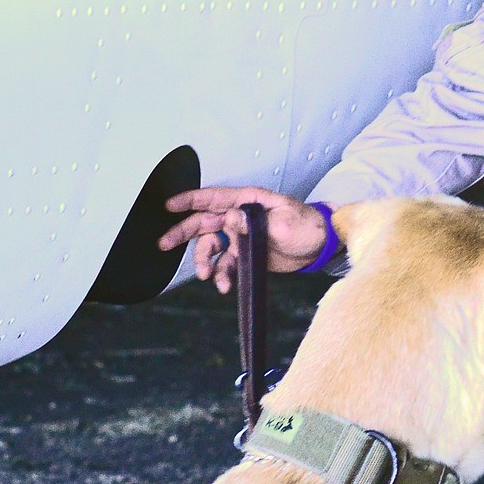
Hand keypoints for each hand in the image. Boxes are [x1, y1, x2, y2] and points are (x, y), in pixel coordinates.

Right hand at [159, 186, 329, 293]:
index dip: (189, 200)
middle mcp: (240, 217)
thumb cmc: (306, 225)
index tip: (169, 206)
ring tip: (207, 275)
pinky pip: (227, 264)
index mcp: (247, 202)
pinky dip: (222, 275)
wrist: (319, 246)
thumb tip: (230, 219)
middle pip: (204, 222)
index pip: (213, 197)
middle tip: (164, 243)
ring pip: (212, 246)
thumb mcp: (282, 220)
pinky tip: (224, 286)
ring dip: (204, 261)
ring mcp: (241, 236)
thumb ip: (254, 221)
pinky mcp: (246, 253)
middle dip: (182, 232)